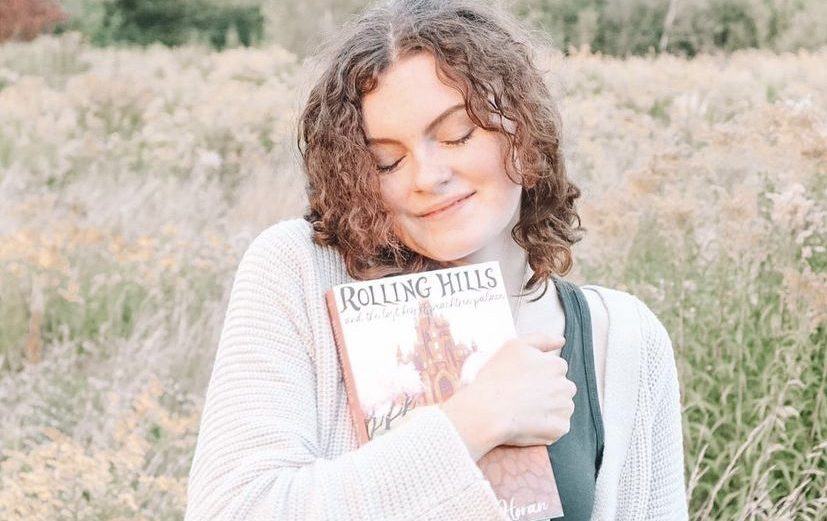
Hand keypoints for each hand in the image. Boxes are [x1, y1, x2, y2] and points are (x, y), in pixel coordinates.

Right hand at [440, 333, 575, 459]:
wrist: (486, 411)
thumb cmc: (496, 377)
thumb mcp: (515, 346)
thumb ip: (541, 340)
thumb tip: (562, 341)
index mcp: (556, 365)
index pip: (556, 368)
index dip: (538, 374)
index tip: (523, 381)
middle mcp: (565, 386)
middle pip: (562, 388)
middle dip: (548, 391)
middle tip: (523, 396)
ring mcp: (564, 408)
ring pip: (561, 407)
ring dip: (548, 408)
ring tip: (524, 410)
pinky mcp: (560, 428)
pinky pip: (558, 426)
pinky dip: (547, 427)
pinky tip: (529, 423)